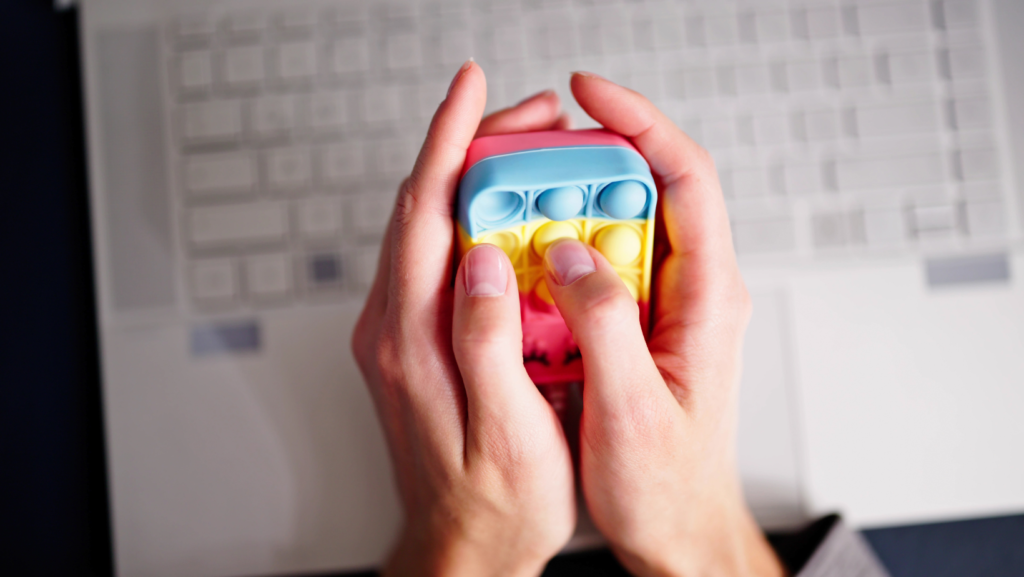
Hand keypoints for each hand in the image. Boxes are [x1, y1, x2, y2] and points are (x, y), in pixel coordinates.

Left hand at [351, 62, 574, 576]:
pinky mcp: (417, 341)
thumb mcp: (506, 432)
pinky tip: (517, 217)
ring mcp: (402, 332)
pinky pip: (442, 259)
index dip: (451, 142)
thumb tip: (484, 261)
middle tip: (532, 117)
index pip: (423, 215)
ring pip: (433, 227)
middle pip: (425, 207)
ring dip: (477, 179)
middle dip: (474, 147)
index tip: (473, 89)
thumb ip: (486, 342)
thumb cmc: (493, 503)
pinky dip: (477, 220)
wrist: (463, 549)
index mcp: (412, 341)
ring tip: (534, 153)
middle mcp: (395, 328)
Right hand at [536, 72, 785, 576]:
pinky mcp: (632, 324)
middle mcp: (688, 290)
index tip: (586, 94)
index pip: (686, 178)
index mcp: (707, 299)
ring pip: (611, 224)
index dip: (639, 123)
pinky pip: (592, 266)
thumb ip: (604, 325)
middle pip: (642, 187)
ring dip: (560, 208)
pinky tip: (518, 265)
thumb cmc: (668, 487)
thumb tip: (568, 252)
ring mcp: (660, 305)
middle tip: (523, 154)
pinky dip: (552, 253)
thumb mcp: (632, 412)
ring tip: (509, 207)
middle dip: (582, 159)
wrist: (676, 531)